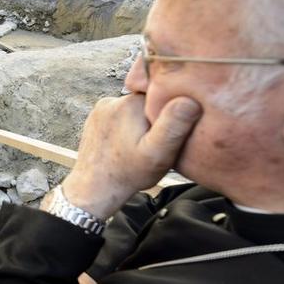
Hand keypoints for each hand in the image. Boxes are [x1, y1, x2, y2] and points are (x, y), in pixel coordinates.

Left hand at [51, 94, 201, 218]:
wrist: (94, 188)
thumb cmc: (129, 173)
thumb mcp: (159, 153)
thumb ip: (174, 126)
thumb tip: (189, 100)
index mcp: (132, 102)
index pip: (163, 94)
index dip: (171, 113)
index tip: (167, 134)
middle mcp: (114, 99)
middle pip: (148, 101)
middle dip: (155, 119)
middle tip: (153, 143)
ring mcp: (101, 108)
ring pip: (134, 110)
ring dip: (140, 124)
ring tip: (138, 146)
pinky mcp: (96, 118)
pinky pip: (120, 116)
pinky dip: (127, 128)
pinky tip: (126, 145)